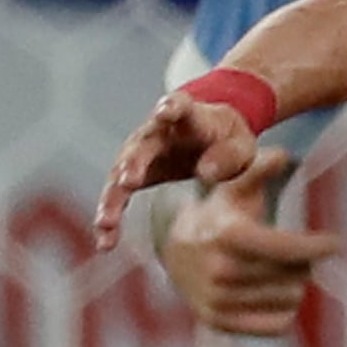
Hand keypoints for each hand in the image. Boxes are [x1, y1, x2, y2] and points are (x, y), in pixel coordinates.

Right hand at [95, 83, 271, 252]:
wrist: (211, 136)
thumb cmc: (228, 138)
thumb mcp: (240, 146)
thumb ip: (227, 156)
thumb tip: (206, 172)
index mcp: (188, 116)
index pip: (178, 105)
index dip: (171, 107)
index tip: (164, 111)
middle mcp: (155, 131)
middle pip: (141, 145)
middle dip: (134, 163)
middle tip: (128, 182)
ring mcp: (139, 152)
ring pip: (120, 174)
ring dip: (112, 199)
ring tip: (107, 224)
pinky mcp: (133, 173)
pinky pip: (117, 196)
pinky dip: (111, 216)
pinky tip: (105, 241)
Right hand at [152, 145, 339, 336]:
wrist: (176, 253)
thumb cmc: (219, 214)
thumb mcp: (234, 188)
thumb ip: (258, 170)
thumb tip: (282, 155)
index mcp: (226, 236)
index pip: (286, 249)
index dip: (317, 246)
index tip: (336, 243)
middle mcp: (219, 271)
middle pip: (294, 274)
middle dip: (304, 261)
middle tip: (299, 253)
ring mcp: (217, 301)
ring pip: (290, 299)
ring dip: (295, 285)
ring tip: (282, 271)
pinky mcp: (218, 323)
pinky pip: (277, 324)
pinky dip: (284, 310)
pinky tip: (275, 293)